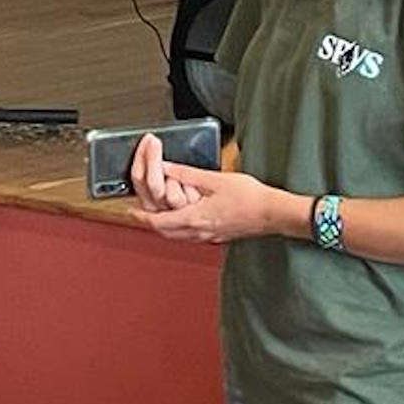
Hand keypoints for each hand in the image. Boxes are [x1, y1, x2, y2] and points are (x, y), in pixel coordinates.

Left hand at [128, 133, 288, 243]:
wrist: (274, 214)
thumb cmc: (251, 199)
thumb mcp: (216, 180)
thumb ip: (188, 174)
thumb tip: (167, 167)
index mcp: (195, 218)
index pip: (157, 221)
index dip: (140, 217)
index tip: (129, 212)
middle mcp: (198, 231)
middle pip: (163, 230)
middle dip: (148, 219)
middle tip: (139, 209)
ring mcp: (207, 236)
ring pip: (175, 233)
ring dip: (163, 222)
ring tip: (156, 210)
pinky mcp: (215, 234)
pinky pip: (188, 233)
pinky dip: (178, 224)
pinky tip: (181, 214)